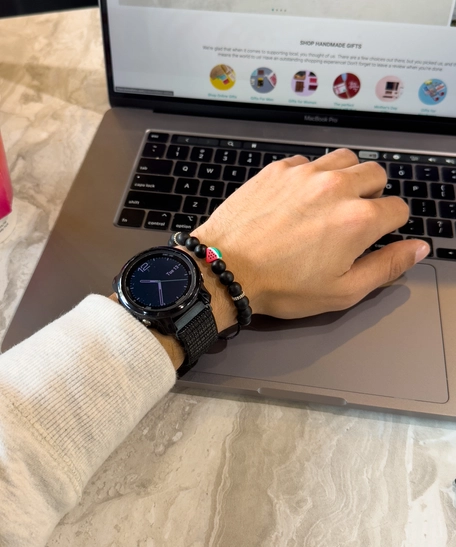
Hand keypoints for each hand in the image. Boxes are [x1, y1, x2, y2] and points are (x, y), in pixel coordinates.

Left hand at [192, 148, 429, 319]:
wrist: (224, 269)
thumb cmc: (279, 286)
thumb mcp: (342, 291)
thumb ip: (386, 266)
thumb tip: (416, 248)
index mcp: (357, 219)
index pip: (398, 208)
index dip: (391, 225)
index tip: (375, 234)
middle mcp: (335, 188)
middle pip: (376, 174)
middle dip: (373, 195)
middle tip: (353, 218)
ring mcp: (304, 174)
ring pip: (345, 159)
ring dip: (347, 177)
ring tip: (330, 202)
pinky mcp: (277, 170)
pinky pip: (308, 161)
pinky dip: (312, 175)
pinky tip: (299, 198)